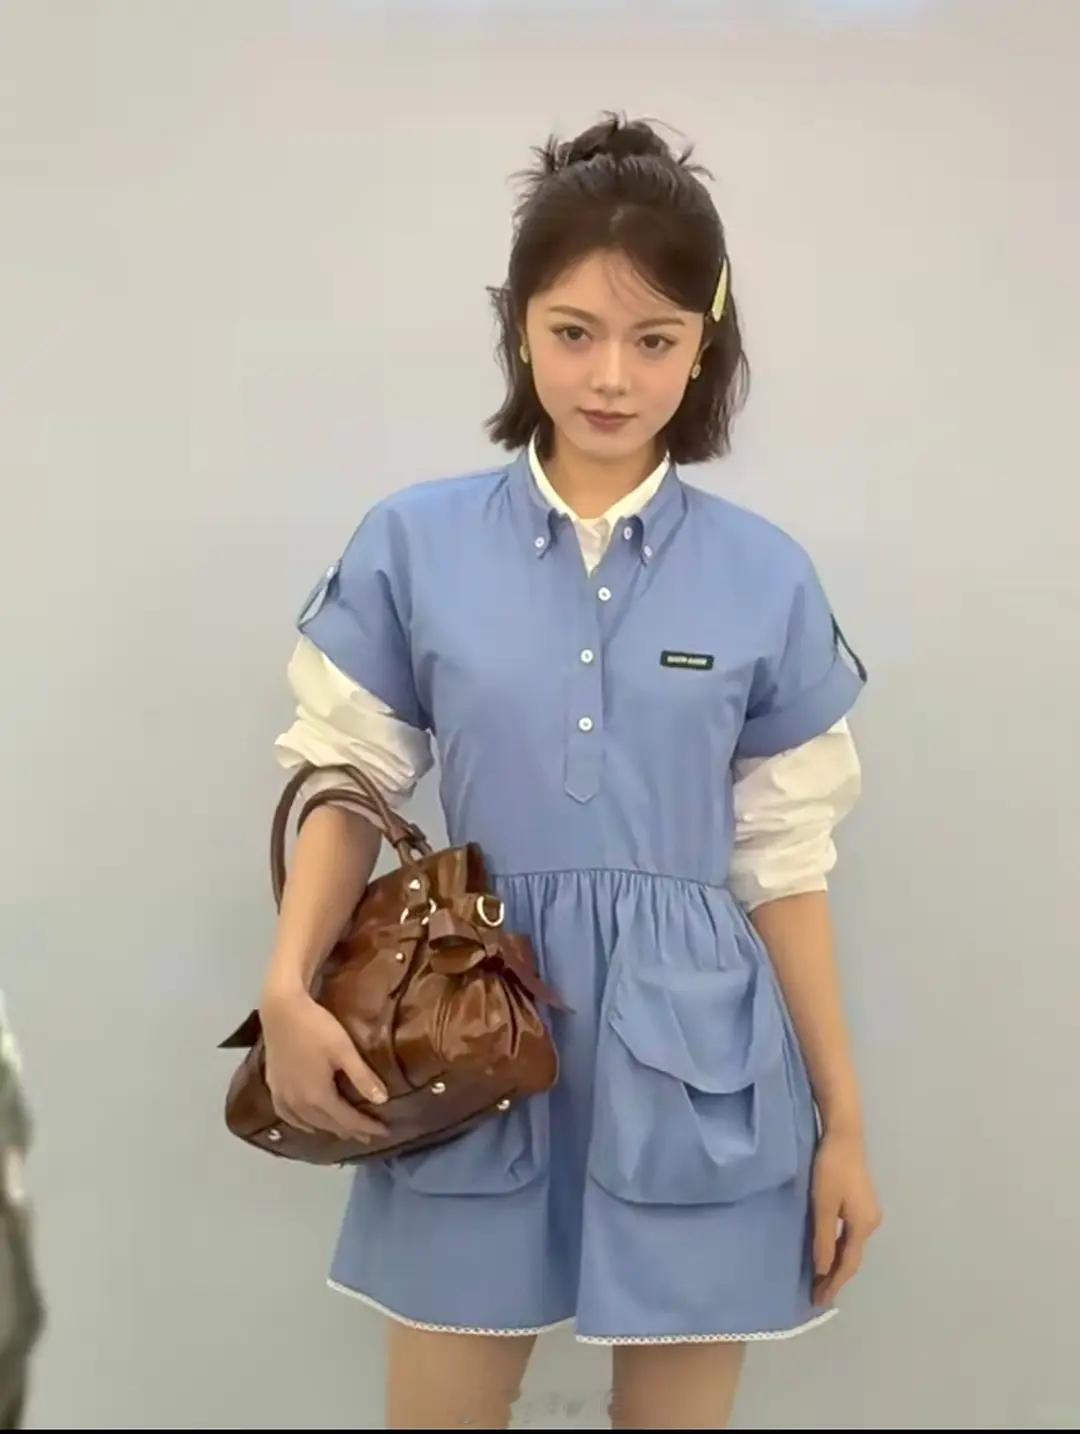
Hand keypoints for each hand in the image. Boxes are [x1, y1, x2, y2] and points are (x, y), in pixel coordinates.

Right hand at [258, 988, 388, 1142]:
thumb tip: (382, 1100)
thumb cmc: (317, 1027)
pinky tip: (308, 1124)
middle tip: (369, 1134)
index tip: (385, 1131)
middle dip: (351, 1130)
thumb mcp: (344, 1050)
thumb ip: (362, 1077)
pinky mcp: (273, 1088)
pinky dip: (303, 1124)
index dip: (367, 1127)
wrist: (281, 1010)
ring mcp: (283, 1098)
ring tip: (345, 1131)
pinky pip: (289, 1117)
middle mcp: (299, 1104)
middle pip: (329, 1125)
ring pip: (309, 1123)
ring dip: (329, 1129)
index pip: (348, 1120)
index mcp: (319, 1097)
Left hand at [810, 1128, 882, 1306]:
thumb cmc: (831, 1168)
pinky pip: (850, 1234)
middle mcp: (871, 1222)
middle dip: (835, 1277)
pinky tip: (828, 1250)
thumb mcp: (823, 1205)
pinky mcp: (862, 1202)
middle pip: (852, 1257)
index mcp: (863, 1225)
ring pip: (851, 1246)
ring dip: (837, 1262)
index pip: (847, 1264)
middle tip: (816, 1294)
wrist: (844, 1135)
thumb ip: (823, 1239)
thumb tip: (822, 1270)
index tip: (819, 1301)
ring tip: (820, 1278)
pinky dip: (839, 1247)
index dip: (833, 1284)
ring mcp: (868, 1212)